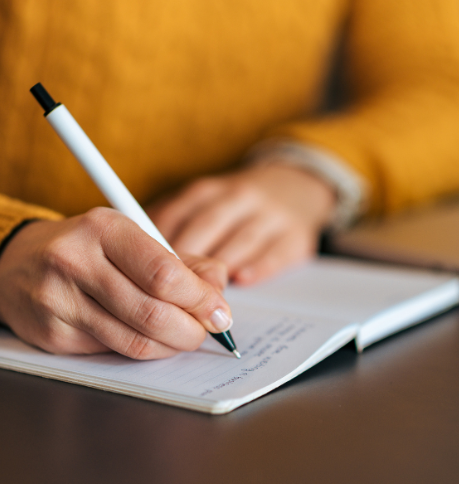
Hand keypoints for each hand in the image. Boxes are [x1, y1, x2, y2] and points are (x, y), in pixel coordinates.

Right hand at [0, 208, 231, 358]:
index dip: (200, 299)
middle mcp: (77, 261)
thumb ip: (183, 262)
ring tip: (183, 336)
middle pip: (153, 312)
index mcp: (105, 229)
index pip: (164, 273)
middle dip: (192, 330)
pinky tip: (151, 338)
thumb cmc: (90, 248)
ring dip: (171, 345)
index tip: (220, 312)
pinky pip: (114, 352)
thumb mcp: (135, 239)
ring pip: (135, 341)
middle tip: (206, 331)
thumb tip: (218, 288)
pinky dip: (144, 350)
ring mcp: (60, 301)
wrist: (18, 262)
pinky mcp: (53, 334)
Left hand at [146, 163, 334, 284]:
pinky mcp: (295, 235)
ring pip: (240, 240)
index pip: (177, 215)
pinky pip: (275, 252)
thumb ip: (175, 224)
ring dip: (219, 268)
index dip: (159, 245)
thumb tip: (138, 256)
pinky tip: (242, 279)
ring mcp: (270, 215)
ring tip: (202, 295)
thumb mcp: (205, 203)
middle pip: (207, 227)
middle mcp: (238, 197)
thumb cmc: (236, 206)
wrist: (294, 188)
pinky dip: (257, 267)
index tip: (144, 271)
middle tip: (170, 291)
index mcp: (209, 191)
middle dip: (187, 260)